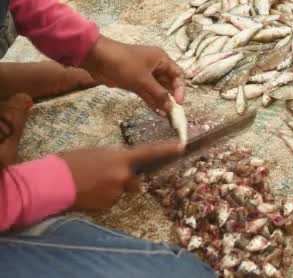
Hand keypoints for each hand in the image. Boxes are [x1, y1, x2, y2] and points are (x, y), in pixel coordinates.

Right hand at [60, 142, 183, 210]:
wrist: (52, 183)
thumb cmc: (71, 162)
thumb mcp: (96, 153)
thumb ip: (115, 159)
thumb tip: (121, 165)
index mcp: (120, 158)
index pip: (148, 153)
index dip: (166, 150)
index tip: (180, 147)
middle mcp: (123, 176)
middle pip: (135, 180)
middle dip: (126, 178)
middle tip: (104, 174)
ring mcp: (116, 193)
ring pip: (121, 191)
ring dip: (112, 188)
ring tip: (91, 182)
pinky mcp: (107, 206)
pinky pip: (110, 201)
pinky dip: (103, 197)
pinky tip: (88, 193)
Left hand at [82, 35, 184, 113]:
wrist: (97, 58)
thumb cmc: (124, 64)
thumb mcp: (143, 80)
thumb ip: (159, 94)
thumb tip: (171, 107)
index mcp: (161, 59)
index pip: (177, 75)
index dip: (180, 89)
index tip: (178, 103)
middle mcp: (155, 66)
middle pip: (168, 83)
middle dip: (171, 97)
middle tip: (173, 113)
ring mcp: (145, 74)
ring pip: (157, 89)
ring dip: (161, 101)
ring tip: (166, 116)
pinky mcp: (135, 81)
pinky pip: (147, 92)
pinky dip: (151, 101)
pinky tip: (156, 112)